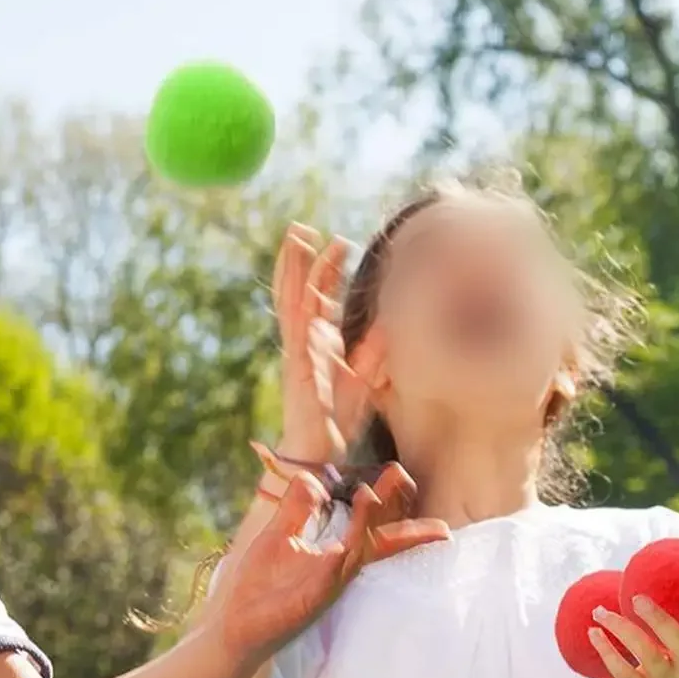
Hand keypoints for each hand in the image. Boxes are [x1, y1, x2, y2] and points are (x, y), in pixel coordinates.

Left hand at [215, 463, 447, 664]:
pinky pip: (331, 573)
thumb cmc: (258, 586)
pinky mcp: (313, 598)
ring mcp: (329, 584)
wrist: (236, 626)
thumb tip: (314, 478)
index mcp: (336, 555)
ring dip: (366, 522)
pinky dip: (338, 555)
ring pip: (357, 550)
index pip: (371, 525)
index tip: (399, 475)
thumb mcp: (279, 535)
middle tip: (407, 482)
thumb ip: (297, 507)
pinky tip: (340, 541)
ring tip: (370, 493)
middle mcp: (340, 569)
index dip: (388, 501)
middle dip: (399, 515)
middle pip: (380, 540)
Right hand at [273, 223, 367, 464]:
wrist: (319, 450)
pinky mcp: (297, 367)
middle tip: (301, 227)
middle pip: (296, 291)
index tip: (339, 241)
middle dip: (298, 259)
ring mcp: (297, 352)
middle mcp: (303, 342)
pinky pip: (297, 331)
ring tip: (295, 242)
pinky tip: (305, 285)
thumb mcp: (363, 378)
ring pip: (290, 302)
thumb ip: (373, 352)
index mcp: (317, 342)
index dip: (325, 270)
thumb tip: (388, 326)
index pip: (317, 297)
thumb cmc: (337, 419)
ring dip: (292, 271)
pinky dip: (300, 307)